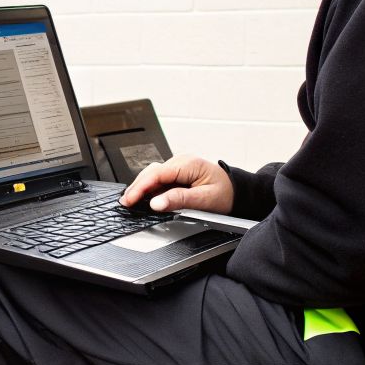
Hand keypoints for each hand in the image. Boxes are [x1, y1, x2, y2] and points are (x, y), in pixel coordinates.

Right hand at [119, 154, 233, 214]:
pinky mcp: (178, 173)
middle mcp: (181, 161)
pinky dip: (149, 187)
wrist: (239, 192)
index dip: (140, 187)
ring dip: (141, 187)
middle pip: (151, 172)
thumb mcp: (204, 200)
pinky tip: (143, 196)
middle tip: (125, 203)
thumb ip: (179, 200)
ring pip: (153, 174)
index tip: (129, 200)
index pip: (157, 174)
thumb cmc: (226, 194)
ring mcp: (179, 166)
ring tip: (130, 200)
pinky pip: (160, 178)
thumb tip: (156, 203)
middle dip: (136, 187)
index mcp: (188, 164)